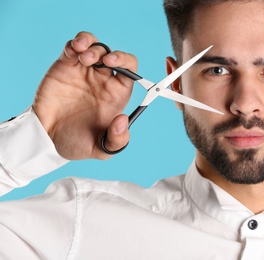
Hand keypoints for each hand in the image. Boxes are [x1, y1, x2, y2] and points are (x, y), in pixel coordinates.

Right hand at [33, 32, 134, 159]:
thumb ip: (117, 140)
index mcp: (116, 95)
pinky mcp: (65, 67)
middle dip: (111, 53)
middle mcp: (102, 80)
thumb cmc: (76, 143)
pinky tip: (74, 50)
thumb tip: (123, 120)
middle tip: (101, 61)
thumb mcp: (101, 149)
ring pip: (94, 47)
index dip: (126, 62)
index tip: (116, 65)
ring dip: (92, 46)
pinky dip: (76, 44)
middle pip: (113, 55)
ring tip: (84, 57)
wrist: (46, 140)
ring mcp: (84, 72)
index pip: (130, 71)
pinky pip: (73, 48)